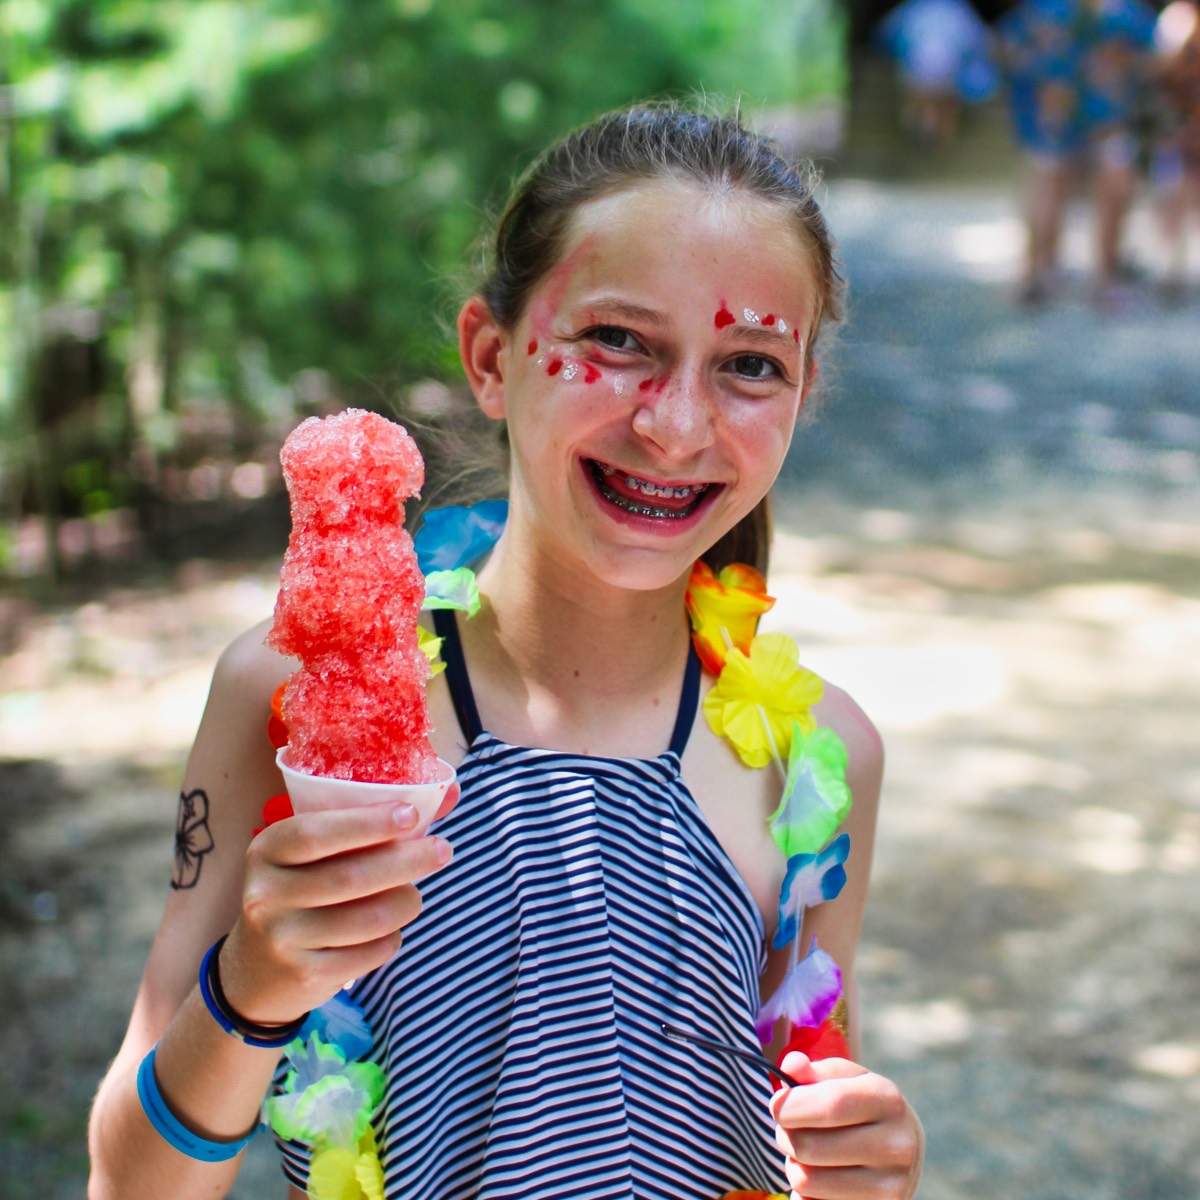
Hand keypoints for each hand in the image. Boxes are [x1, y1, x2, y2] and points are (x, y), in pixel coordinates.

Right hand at [220, 799, 453, 1023]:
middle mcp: (266, 894)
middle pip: (350, 876)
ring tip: (413, 895)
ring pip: (368, 919)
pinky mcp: (304, 974)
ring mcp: (282, 938)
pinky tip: (389, 930)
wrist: (257, 971)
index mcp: (268, 850)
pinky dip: (391, 938)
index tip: (411, 815)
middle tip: (442, 850)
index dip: (367, 823)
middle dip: (406, 861)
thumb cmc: (304, 890)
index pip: (315, 833)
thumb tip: (449, 792)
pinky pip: (369, 953)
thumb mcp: (318, 853)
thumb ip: (376, 821)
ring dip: (405, 902)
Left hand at [769, 1051, 922, 1199]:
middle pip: (809, 1146)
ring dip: (794, 1165)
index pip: (828, 1105)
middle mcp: (896, 1145)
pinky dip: (807, 1191)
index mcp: (887, 1100)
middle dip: (785, 1135)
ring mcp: (890, 1186)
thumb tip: (790, 1065)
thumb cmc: (859, 1105)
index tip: (775, 1106)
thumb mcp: (843, 1079)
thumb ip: (813, 1071)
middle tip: (790, 1129)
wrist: (901, 1149)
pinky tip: (824, 1176)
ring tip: (808, 1153)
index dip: (790, 1106)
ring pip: (806, 1180)